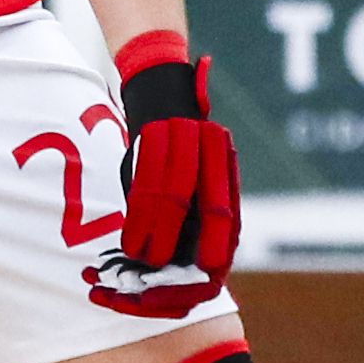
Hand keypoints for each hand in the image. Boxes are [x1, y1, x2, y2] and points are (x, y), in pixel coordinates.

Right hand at [88, 35, 241, 319]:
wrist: (156, 85)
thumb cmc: (168, 141)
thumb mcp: (188, 171)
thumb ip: (192, 206)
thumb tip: (182, 257)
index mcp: (224, 165)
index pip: (231, 213)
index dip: (222, 248)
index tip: (213, 277)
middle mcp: (213, 152)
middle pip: (214, 206)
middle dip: (205, 245)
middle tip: (197, 277)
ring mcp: (186, 140)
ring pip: (177, 197)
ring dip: (161, 235)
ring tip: (149, 261)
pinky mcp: (156, 133)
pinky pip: (147, 182)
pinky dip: (139, 215)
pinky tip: (132, 238)